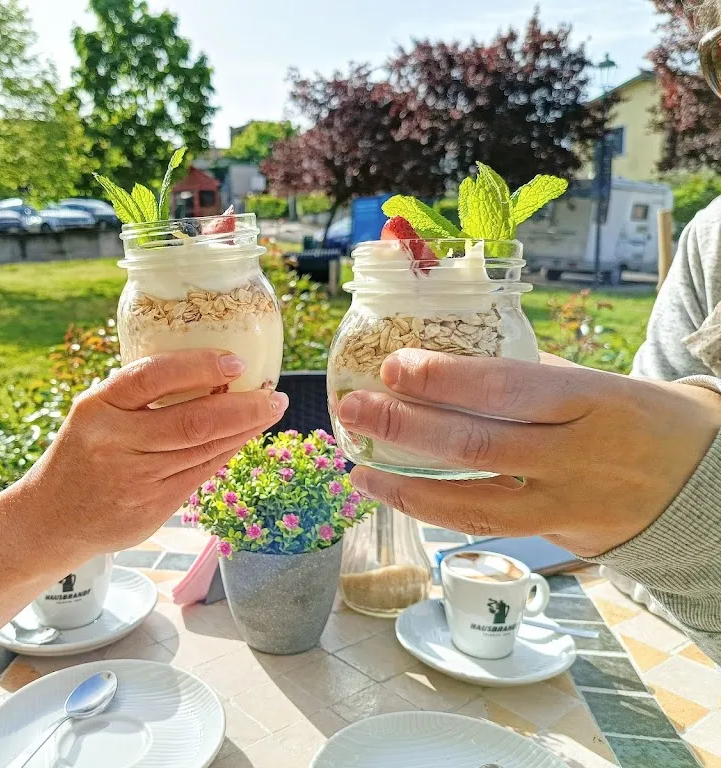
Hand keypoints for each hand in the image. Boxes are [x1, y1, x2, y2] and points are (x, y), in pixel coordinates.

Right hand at [21, 348, 289, 554]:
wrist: (51, 518)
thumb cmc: (83, 452)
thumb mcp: (95, 412)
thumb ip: (138, 394)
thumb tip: (209, 371)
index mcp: (98, 407)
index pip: (153, 377)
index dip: (199, 366)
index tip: (235, 361)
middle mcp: (115, 443)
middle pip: (192, 422)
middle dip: (243, 408)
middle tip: (274, 395)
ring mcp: (134, 480)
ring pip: (204, 451)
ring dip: (244, 431)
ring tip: (268, 413)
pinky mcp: (151, 509)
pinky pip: (200, 475)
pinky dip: (226, 454)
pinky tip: (242, 439)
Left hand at [337, 350, 720, 556]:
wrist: (698, 484)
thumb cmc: (634, 416)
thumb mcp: (594, 380)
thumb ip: (526, 374)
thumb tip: (441, 356)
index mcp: (592, 401)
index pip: (506, 389)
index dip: (443, 380)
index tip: (393, 365)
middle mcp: (577, 456)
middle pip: (478, 445)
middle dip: (406, 427)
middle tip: (353, 408)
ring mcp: (565, 504)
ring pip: (473, 502)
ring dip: (404, 484)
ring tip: (358, 464)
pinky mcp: (554, 537)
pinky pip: (483, 526)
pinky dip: (430, 511)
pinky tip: (392, 492)